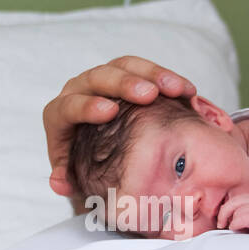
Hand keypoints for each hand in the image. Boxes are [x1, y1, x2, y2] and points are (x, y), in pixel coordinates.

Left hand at [44, 56, 196, 198]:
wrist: (92, 145)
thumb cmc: (79, 159)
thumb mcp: (71, 171)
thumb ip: (65, 178)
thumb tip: (60, 183)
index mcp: (60, 113)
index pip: (69, 105)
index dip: (87, 106)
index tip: (109, 111)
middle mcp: (80, 89)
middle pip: (99, 77)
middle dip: (125, 84)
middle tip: (149, 94)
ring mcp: (104, 78)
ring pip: (126, 66)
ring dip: (154, 75)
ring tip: (177, 89)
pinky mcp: (127, 73)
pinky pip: (147, 69)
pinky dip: (168, 78)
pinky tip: (188, 91)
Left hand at [217, 192, 248, 238]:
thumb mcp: (248, 214)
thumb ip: (236, 213)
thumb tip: (219, 220)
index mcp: (248, 197)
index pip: (228, 201)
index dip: (222, 212)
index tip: (222, 222)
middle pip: (228, 205)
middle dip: (222, 217)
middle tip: (222, 226)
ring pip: (233, 212)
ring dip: (231, 222)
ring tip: (236, 228)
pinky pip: (239, 219)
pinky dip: (235, 225)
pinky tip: (239, 229)